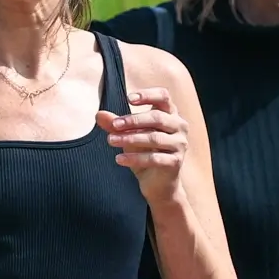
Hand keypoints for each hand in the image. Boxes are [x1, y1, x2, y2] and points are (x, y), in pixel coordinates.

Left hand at [98, 87, 191, 203]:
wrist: (157, 183)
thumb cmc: (145, 153)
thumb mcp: (128, 135)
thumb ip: (116, 124)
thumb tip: (99, 114)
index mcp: (170, 114)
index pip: (164, 97)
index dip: (148, 95)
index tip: (129, 99)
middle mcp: (179, 127)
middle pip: (157, 117)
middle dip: (133, 120)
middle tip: (114, 125)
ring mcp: (179, 145)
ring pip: (154, 138)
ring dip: (130, 139)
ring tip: (111, 141)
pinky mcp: (175, 162)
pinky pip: (154, 159)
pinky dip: (135, 158)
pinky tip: (119, 159)